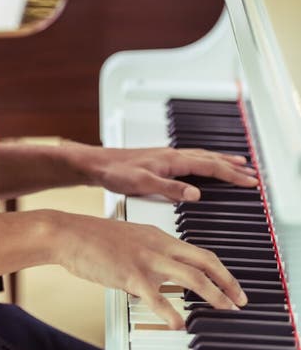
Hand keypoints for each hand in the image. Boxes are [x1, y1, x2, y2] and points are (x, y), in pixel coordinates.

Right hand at [52, 212, 247, 328]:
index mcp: (157, 236)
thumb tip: (162, 274)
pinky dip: (171, 312)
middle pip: (204, 260)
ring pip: (190, 275)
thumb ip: (149, 253)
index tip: (232, 286)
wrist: (68, 233)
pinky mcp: (129, 274)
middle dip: (227, 281)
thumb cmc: (93, 238)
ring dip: (213, 294)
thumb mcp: (130, 239)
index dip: (220, 270)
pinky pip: (156, 296)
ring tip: (225, 309)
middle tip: (240, 300)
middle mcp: (157, 245)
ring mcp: (145, 259)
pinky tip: (179, 324)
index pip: (199, 252)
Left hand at [64, 143, 257, 201]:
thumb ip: (170, 189)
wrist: (96, 164)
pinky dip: (205, 161)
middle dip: (232, 166)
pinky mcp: (159, 161)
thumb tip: (196, 194)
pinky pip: (191, 158)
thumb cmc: (115, 172)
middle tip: (252, 174)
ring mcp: (166, 156)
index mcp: (172, 160)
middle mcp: (171, 155)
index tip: (250, 181)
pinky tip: (204, 165)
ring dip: (221, 160)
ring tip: (238, 163)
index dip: (231, 174)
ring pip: (201, 156)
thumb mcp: (142, 184)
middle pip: (209, 158)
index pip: (209, 165)